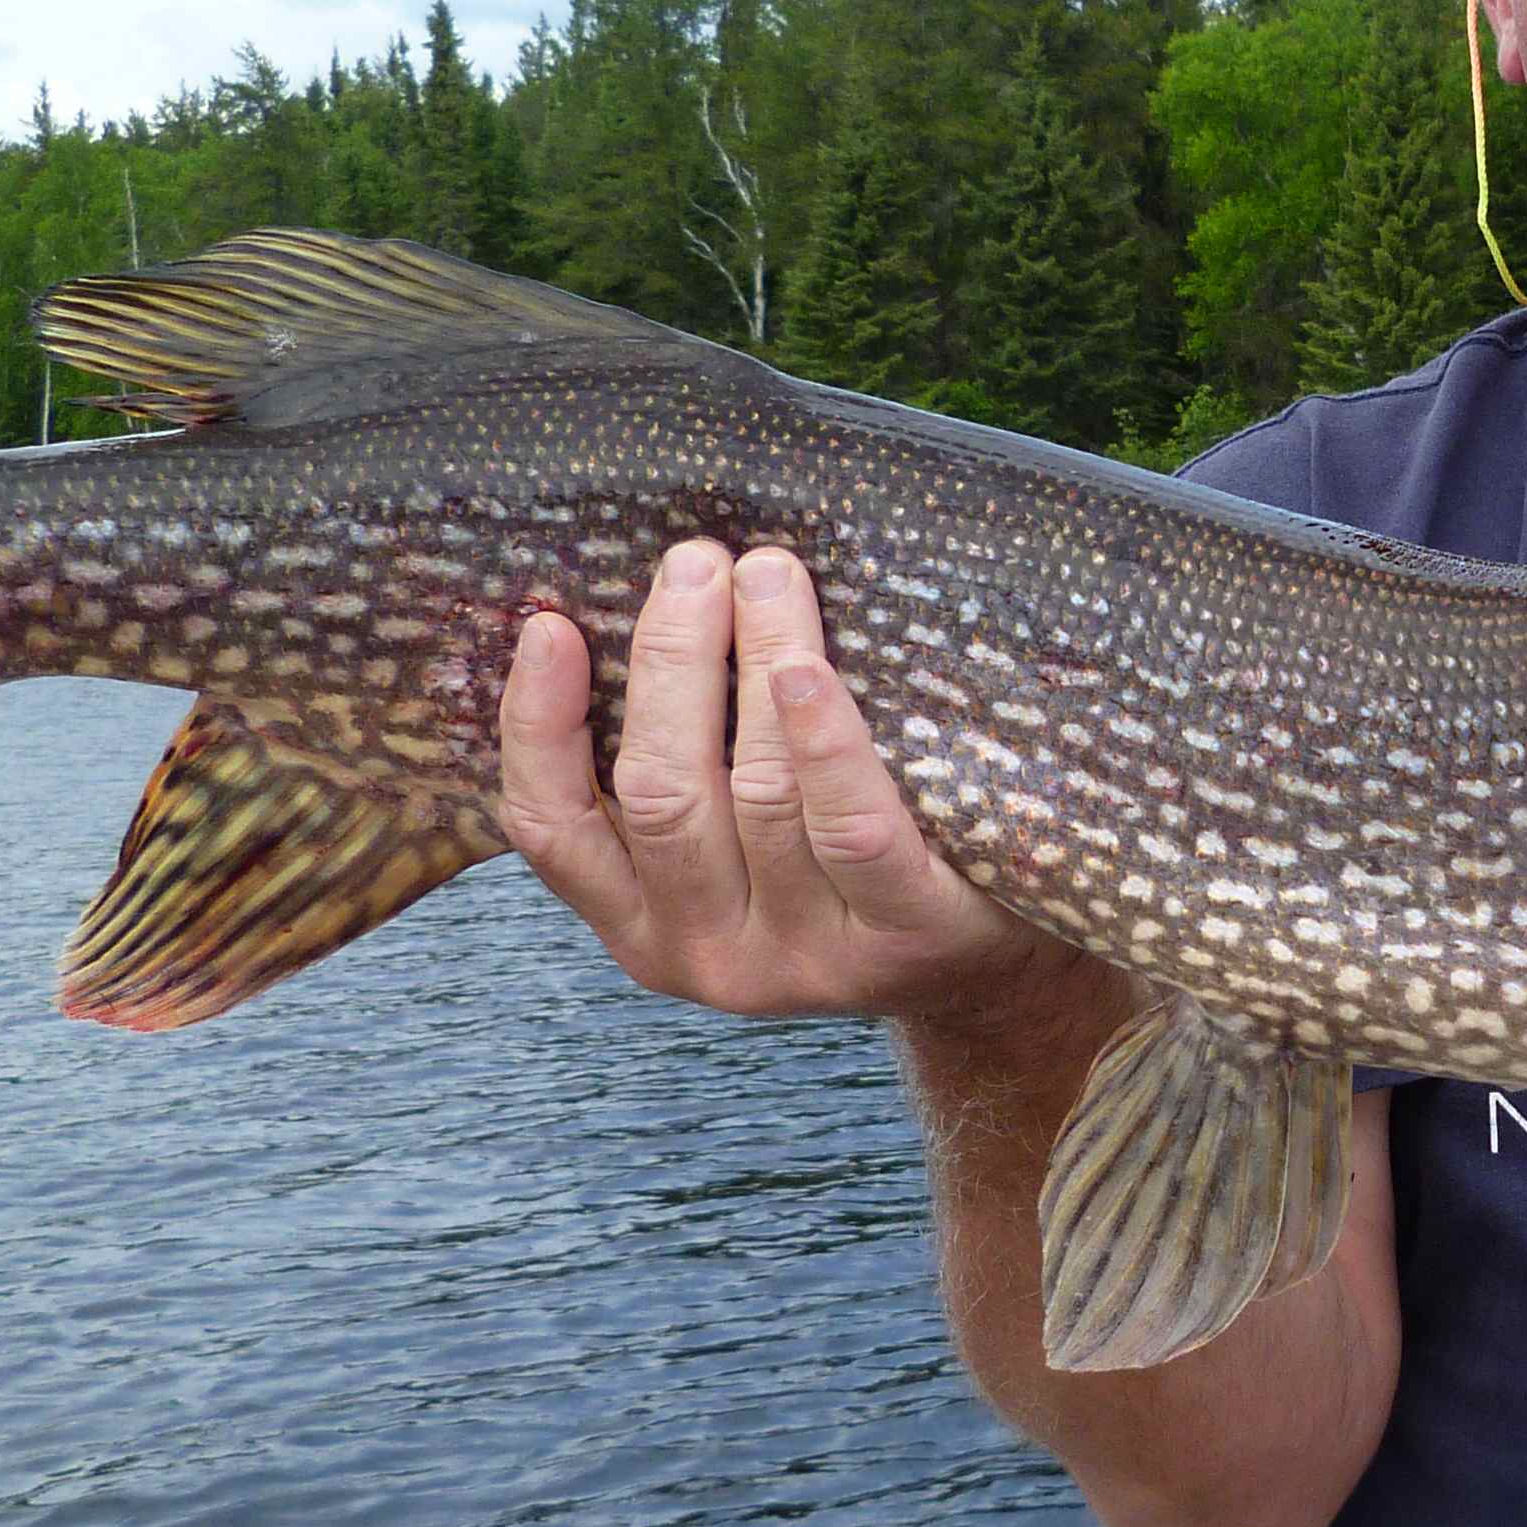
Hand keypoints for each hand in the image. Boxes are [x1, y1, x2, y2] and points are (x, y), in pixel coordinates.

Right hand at [496, 538, 1085, 1025]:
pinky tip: (805, 668)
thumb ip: (678, 765)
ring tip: (769, 574)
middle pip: (663, 794)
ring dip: (757, 663)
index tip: (550, 625)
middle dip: (671, 661)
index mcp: (644, 928)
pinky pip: (852, 829)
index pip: (554, 830)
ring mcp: (809, 959)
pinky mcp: (904, 938)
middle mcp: (712, 957)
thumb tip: (626, 609)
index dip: (539, 725)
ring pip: (760, 794)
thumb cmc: (841, 866)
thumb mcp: (733, 843)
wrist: (987, 964)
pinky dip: (824, 740)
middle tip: (695, 562)